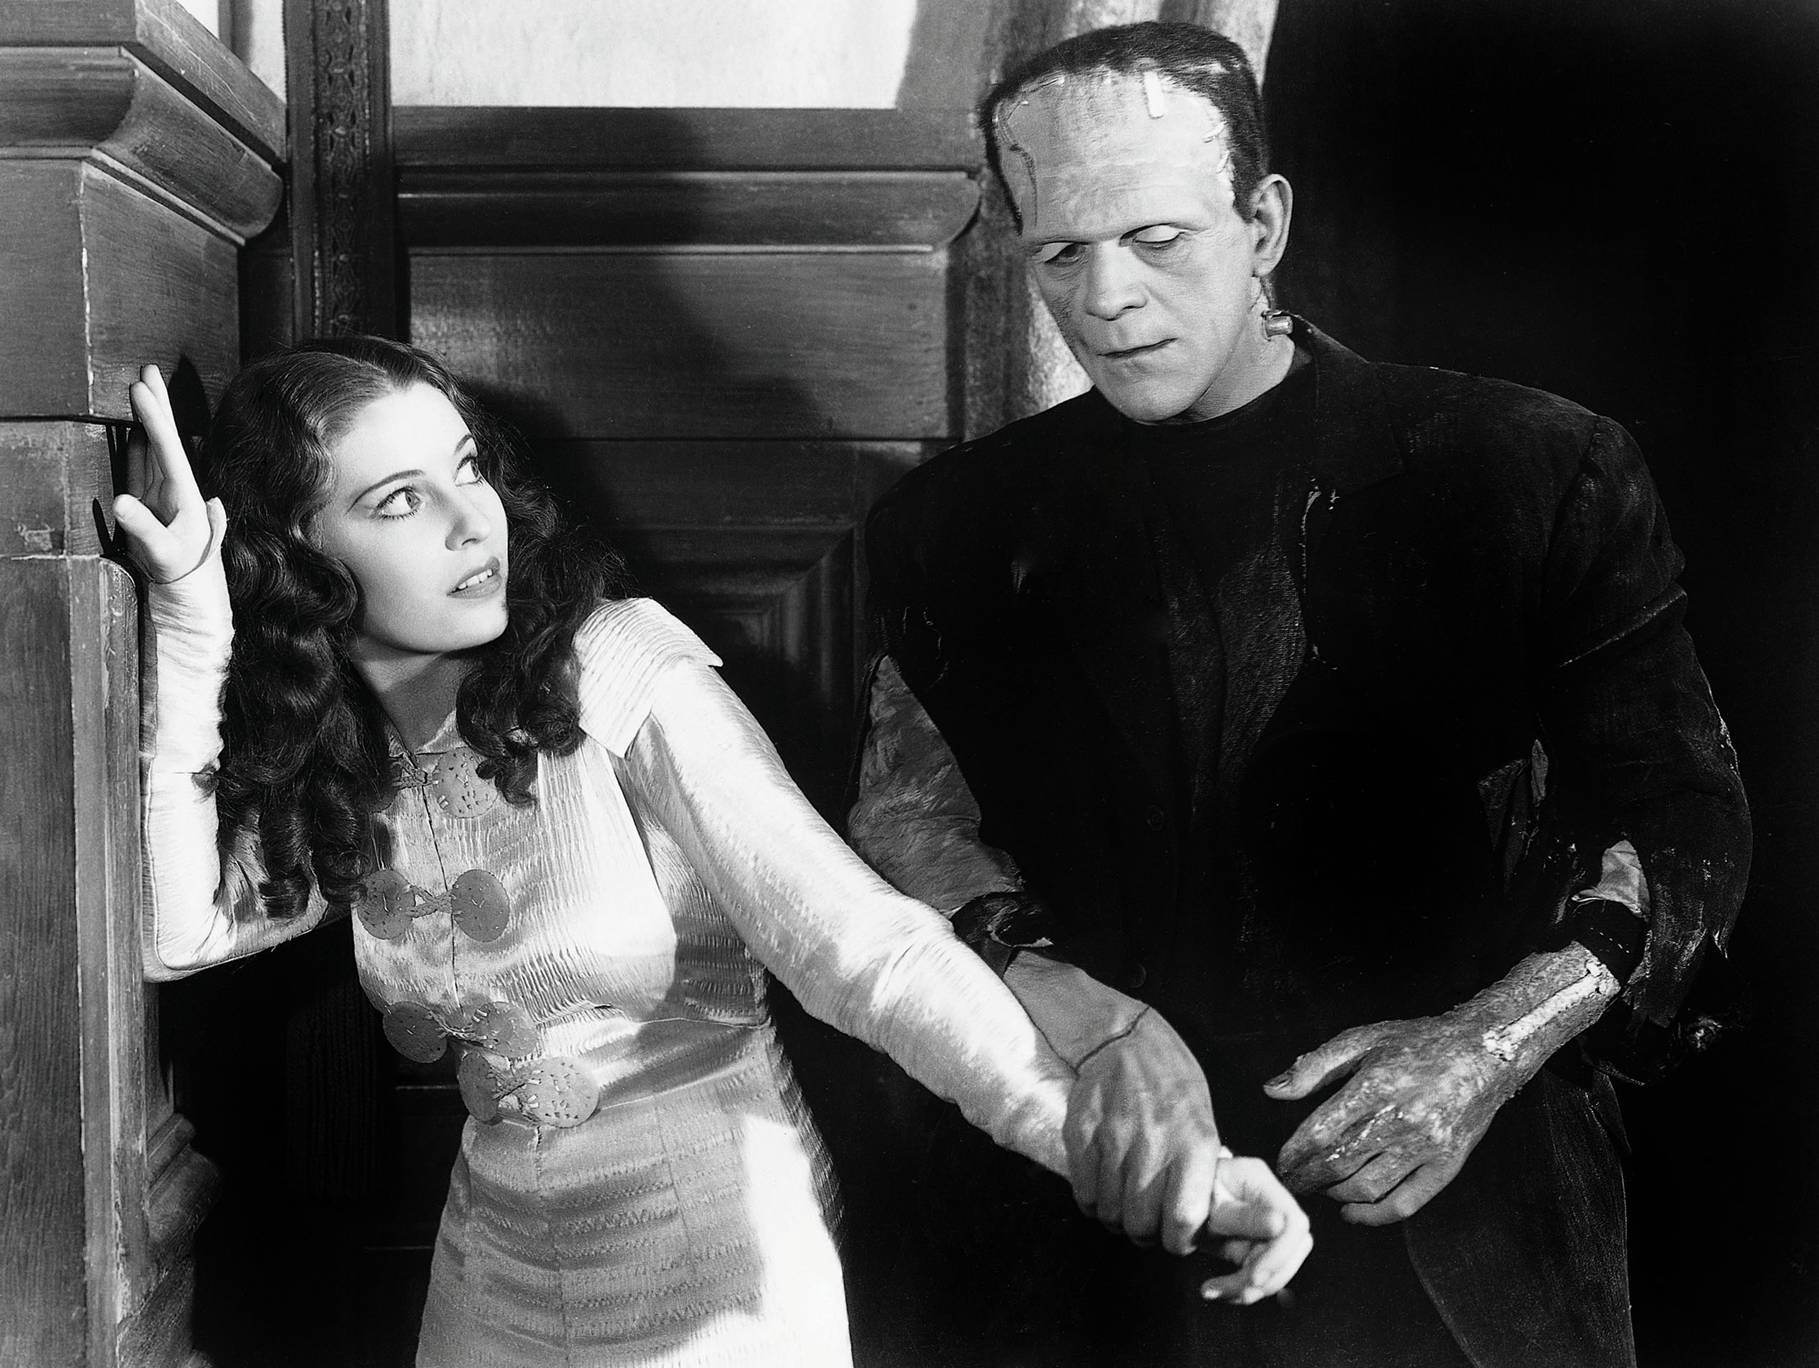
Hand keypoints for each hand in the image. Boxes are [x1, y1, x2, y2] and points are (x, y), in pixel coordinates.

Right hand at [112, 364, 223, 581]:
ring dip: (147, 422)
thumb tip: (122, 501)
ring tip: (142, 390)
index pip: (168, 448)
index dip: (155, 418)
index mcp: (185, 496)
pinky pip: (142, 472)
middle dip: (157, 406)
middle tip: (149, 368)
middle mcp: (177, 491)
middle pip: (166, 440)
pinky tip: (135, 434)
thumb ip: (144, 529)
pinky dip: (137, 450)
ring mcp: (163, 498)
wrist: (193, 599)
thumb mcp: (166, 555)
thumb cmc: (184, 577)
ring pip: (153, 451)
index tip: (142, 387)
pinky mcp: (151, 509)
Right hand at [1063, 1007, 1222, 1254]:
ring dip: (1117, 1219)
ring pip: (1110, 1214)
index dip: (1178, 1241)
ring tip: (1123, 1205)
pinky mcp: (1081, 1134)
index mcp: (1194, 1144)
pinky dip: (1092, 1201)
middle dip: (1145, 1234)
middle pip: (1141, 1225)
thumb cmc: (1173, 1083)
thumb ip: (1199, 1171)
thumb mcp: (1203, 1122)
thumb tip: (1195, 1219)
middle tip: (1146, 1224)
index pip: (1182, 1221)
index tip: (1175, 1238)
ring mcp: (1113, 1139)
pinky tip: (1102, 1189)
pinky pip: (1083, 1192)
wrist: (1126, 1040)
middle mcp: (1153, 1145)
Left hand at [1199, 1152, 1312, 1303]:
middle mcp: (1273, 1202)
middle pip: (1294, 1249)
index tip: (1254, 1277)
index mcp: (1260, 1181)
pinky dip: (1242, 1289)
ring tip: (1214, 1291)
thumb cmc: (1189, 1192)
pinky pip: (1263, 1274)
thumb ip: (1242, 1216)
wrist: (1175, 1196)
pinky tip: (1217, 1290)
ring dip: (1252, 1288)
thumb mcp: (1207, 1203)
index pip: (1294, 1223)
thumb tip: (1279, 1224)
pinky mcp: (1260, 1245)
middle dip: (1268, 1277)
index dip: (1281, 1255)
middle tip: (1235, 1290)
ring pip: (1281, 1267)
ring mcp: (1270, 1225)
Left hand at [1265, 1012, 1522, 1225]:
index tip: (1281, 1163)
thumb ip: (1314, 1066)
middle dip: (1306, 1179)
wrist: (1482, 1053)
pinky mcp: (1446, 1166)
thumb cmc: (1415, 1043)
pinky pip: (1405, 1204)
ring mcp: (1426, 1146)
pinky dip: (1373, 1216)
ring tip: (1320, 1188)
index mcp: (1375, 1086)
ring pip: (1366, 1188)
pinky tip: (1351, 1211)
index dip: (1293, 1154)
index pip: (1320, 1133)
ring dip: (1334, 1194)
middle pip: (1338, 1165)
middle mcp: (1401, 1120)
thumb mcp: (1361, 1040)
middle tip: (1292, 1181)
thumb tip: (1271, 1091)